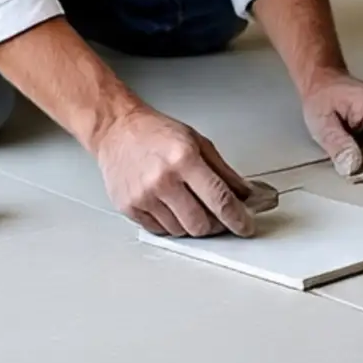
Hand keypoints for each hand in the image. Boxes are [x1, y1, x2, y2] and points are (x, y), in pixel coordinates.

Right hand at [92, 103, 257, 237]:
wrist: (117, 130)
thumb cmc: (155, 133)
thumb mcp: (197, 142)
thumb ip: (223, 171)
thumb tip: (245, 195)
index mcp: (184, 158)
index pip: (219, 199)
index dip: (237, 218)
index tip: (245, 226)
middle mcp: (163, 179)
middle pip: (200, 224)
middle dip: (215, 225)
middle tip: (218, 217)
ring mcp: (144, 196)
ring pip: (180, 231)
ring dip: (191, 224)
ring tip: (188, 203)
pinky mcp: (130, 208)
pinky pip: (160, 231)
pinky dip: (171, 224)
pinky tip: (170, 206)